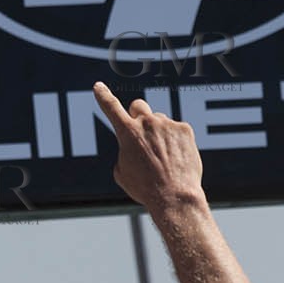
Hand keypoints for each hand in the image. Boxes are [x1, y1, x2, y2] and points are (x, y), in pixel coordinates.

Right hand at [92, 81, 205, 213]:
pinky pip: (176, 130)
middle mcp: (146, 123)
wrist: (174, 196)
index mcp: (127, 132)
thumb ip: (124, 151)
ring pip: (159, 121)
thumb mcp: (122, 172)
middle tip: (142, 133)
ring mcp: (167, 124)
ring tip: (164, 159)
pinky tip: (176, 158)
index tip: (98, 86)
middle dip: (137, 115)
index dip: (103, 96)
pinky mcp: (184, 129)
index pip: (111, 107)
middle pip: (138, 106)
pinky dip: (175, 141)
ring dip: (159, 133)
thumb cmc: (145, 188)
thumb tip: (133, 146)